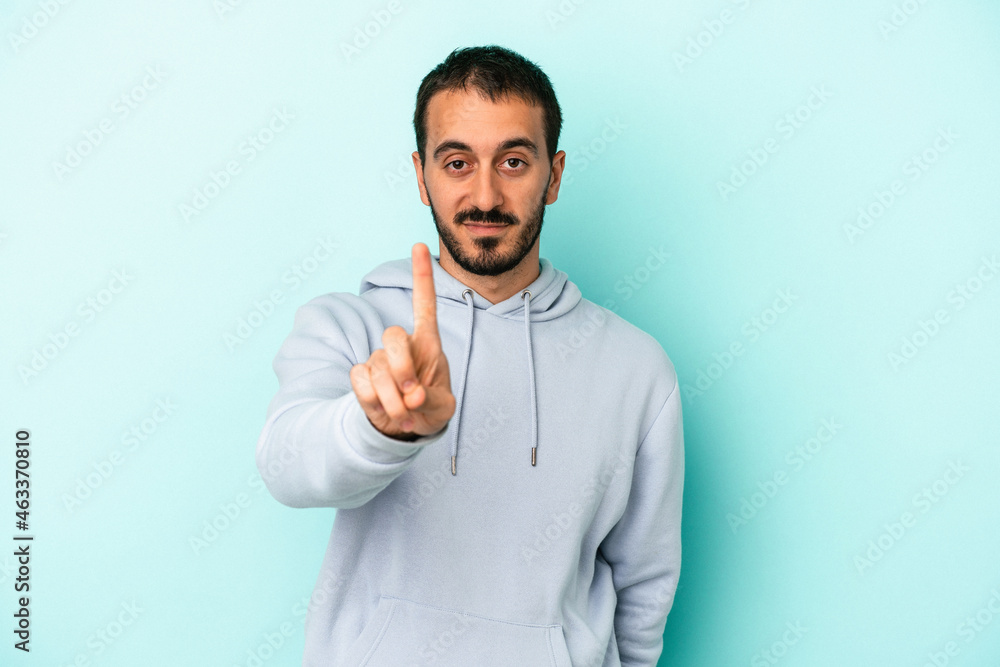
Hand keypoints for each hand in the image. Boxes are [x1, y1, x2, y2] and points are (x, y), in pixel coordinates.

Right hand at [349, 242, 455, 440]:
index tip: (420, 245)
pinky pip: (360, 380)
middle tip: (414, 396)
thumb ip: (433, 400)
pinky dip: (373, 400)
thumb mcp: (443, 408)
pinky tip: (385, 410)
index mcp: (427, 344)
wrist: (405, 429)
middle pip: (393, 335)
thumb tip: (414, 395)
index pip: (424, 305)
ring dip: (392, 399)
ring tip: (405, 415)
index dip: (421, 276)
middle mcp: (401, 346)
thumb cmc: (429, 409)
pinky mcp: (361, 376)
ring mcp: (378, 359)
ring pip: (377, 368)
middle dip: (403, 368)